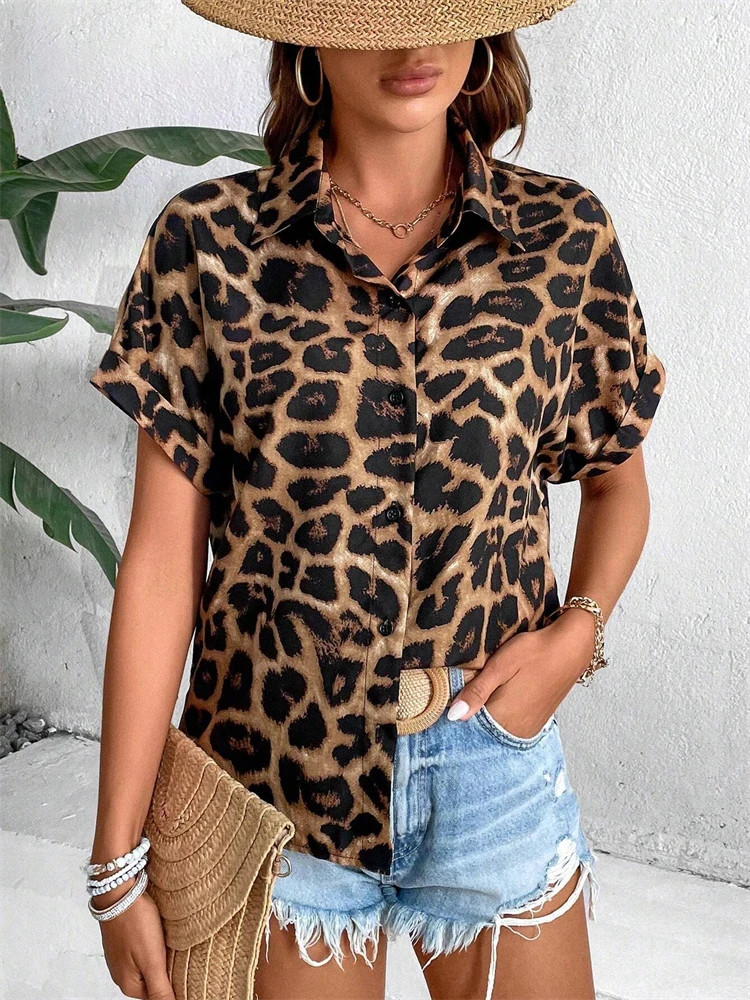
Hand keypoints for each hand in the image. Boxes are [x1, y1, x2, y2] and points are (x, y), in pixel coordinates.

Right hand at [96, 885, 174, 999]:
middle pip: (152, 981)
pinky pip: (143, 950)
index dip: (172, 983)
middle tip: (176, 952)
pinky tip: (159, 933)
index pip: (157, 996)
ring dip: (160, 956)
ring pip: (148, 964)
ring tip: (169, 941)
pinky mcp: (125, 941)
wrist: (119, 891)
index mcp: (128, 985)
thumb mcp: (152, 960)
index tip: (180, 966)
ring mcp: (122, 957)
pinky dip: (153, 944)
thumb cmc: (135, 923)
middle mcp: (122, 974)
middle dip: (166, 969)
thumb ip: (160, 990)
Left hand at [446, 609, 595, 738]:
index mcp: (504, 718)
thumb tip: (453, 716)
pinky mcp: (537, 721)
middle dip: (470, 714)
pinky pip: (510, 725)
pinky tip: (498, 697)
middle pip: (482, 729)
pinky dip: (500, 714)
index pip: (468, 727)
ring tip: (480, 692)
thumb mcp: (500, 666)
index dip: (457, 713)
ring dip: (485, 714)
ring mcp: (529, 727)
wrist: (571, 647)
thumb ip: (477, 692)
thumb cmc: (535, 651)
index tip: (448, 701)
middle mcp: (517, 729)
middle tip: (464, 691)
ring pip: (496, 728)